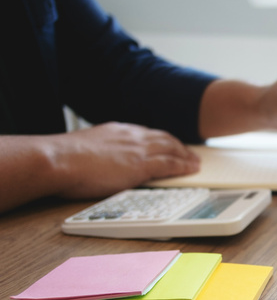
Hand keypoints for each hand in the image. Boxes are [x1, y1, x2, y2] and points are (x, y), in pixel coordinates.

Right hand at [50, 122, 199, 198]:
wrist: (58, 160)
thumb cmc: (64, 158)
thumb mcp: (86, 147)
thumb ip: (101, 150)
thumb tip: (101, 159)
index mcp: (118, 130)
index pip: (147, 133)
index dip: (161, 140)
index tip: (168, 144)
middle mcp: (131, 136)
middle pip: (164, 138)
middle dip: (179, 146)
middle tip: (189, 153)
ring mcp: (137, 150)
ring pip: (171, 149)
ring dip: (186, 156)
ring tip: (195, 162)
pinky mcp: (140, 165)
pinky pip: (169, 165)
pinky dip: (183, 166)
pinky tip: (191, 169)